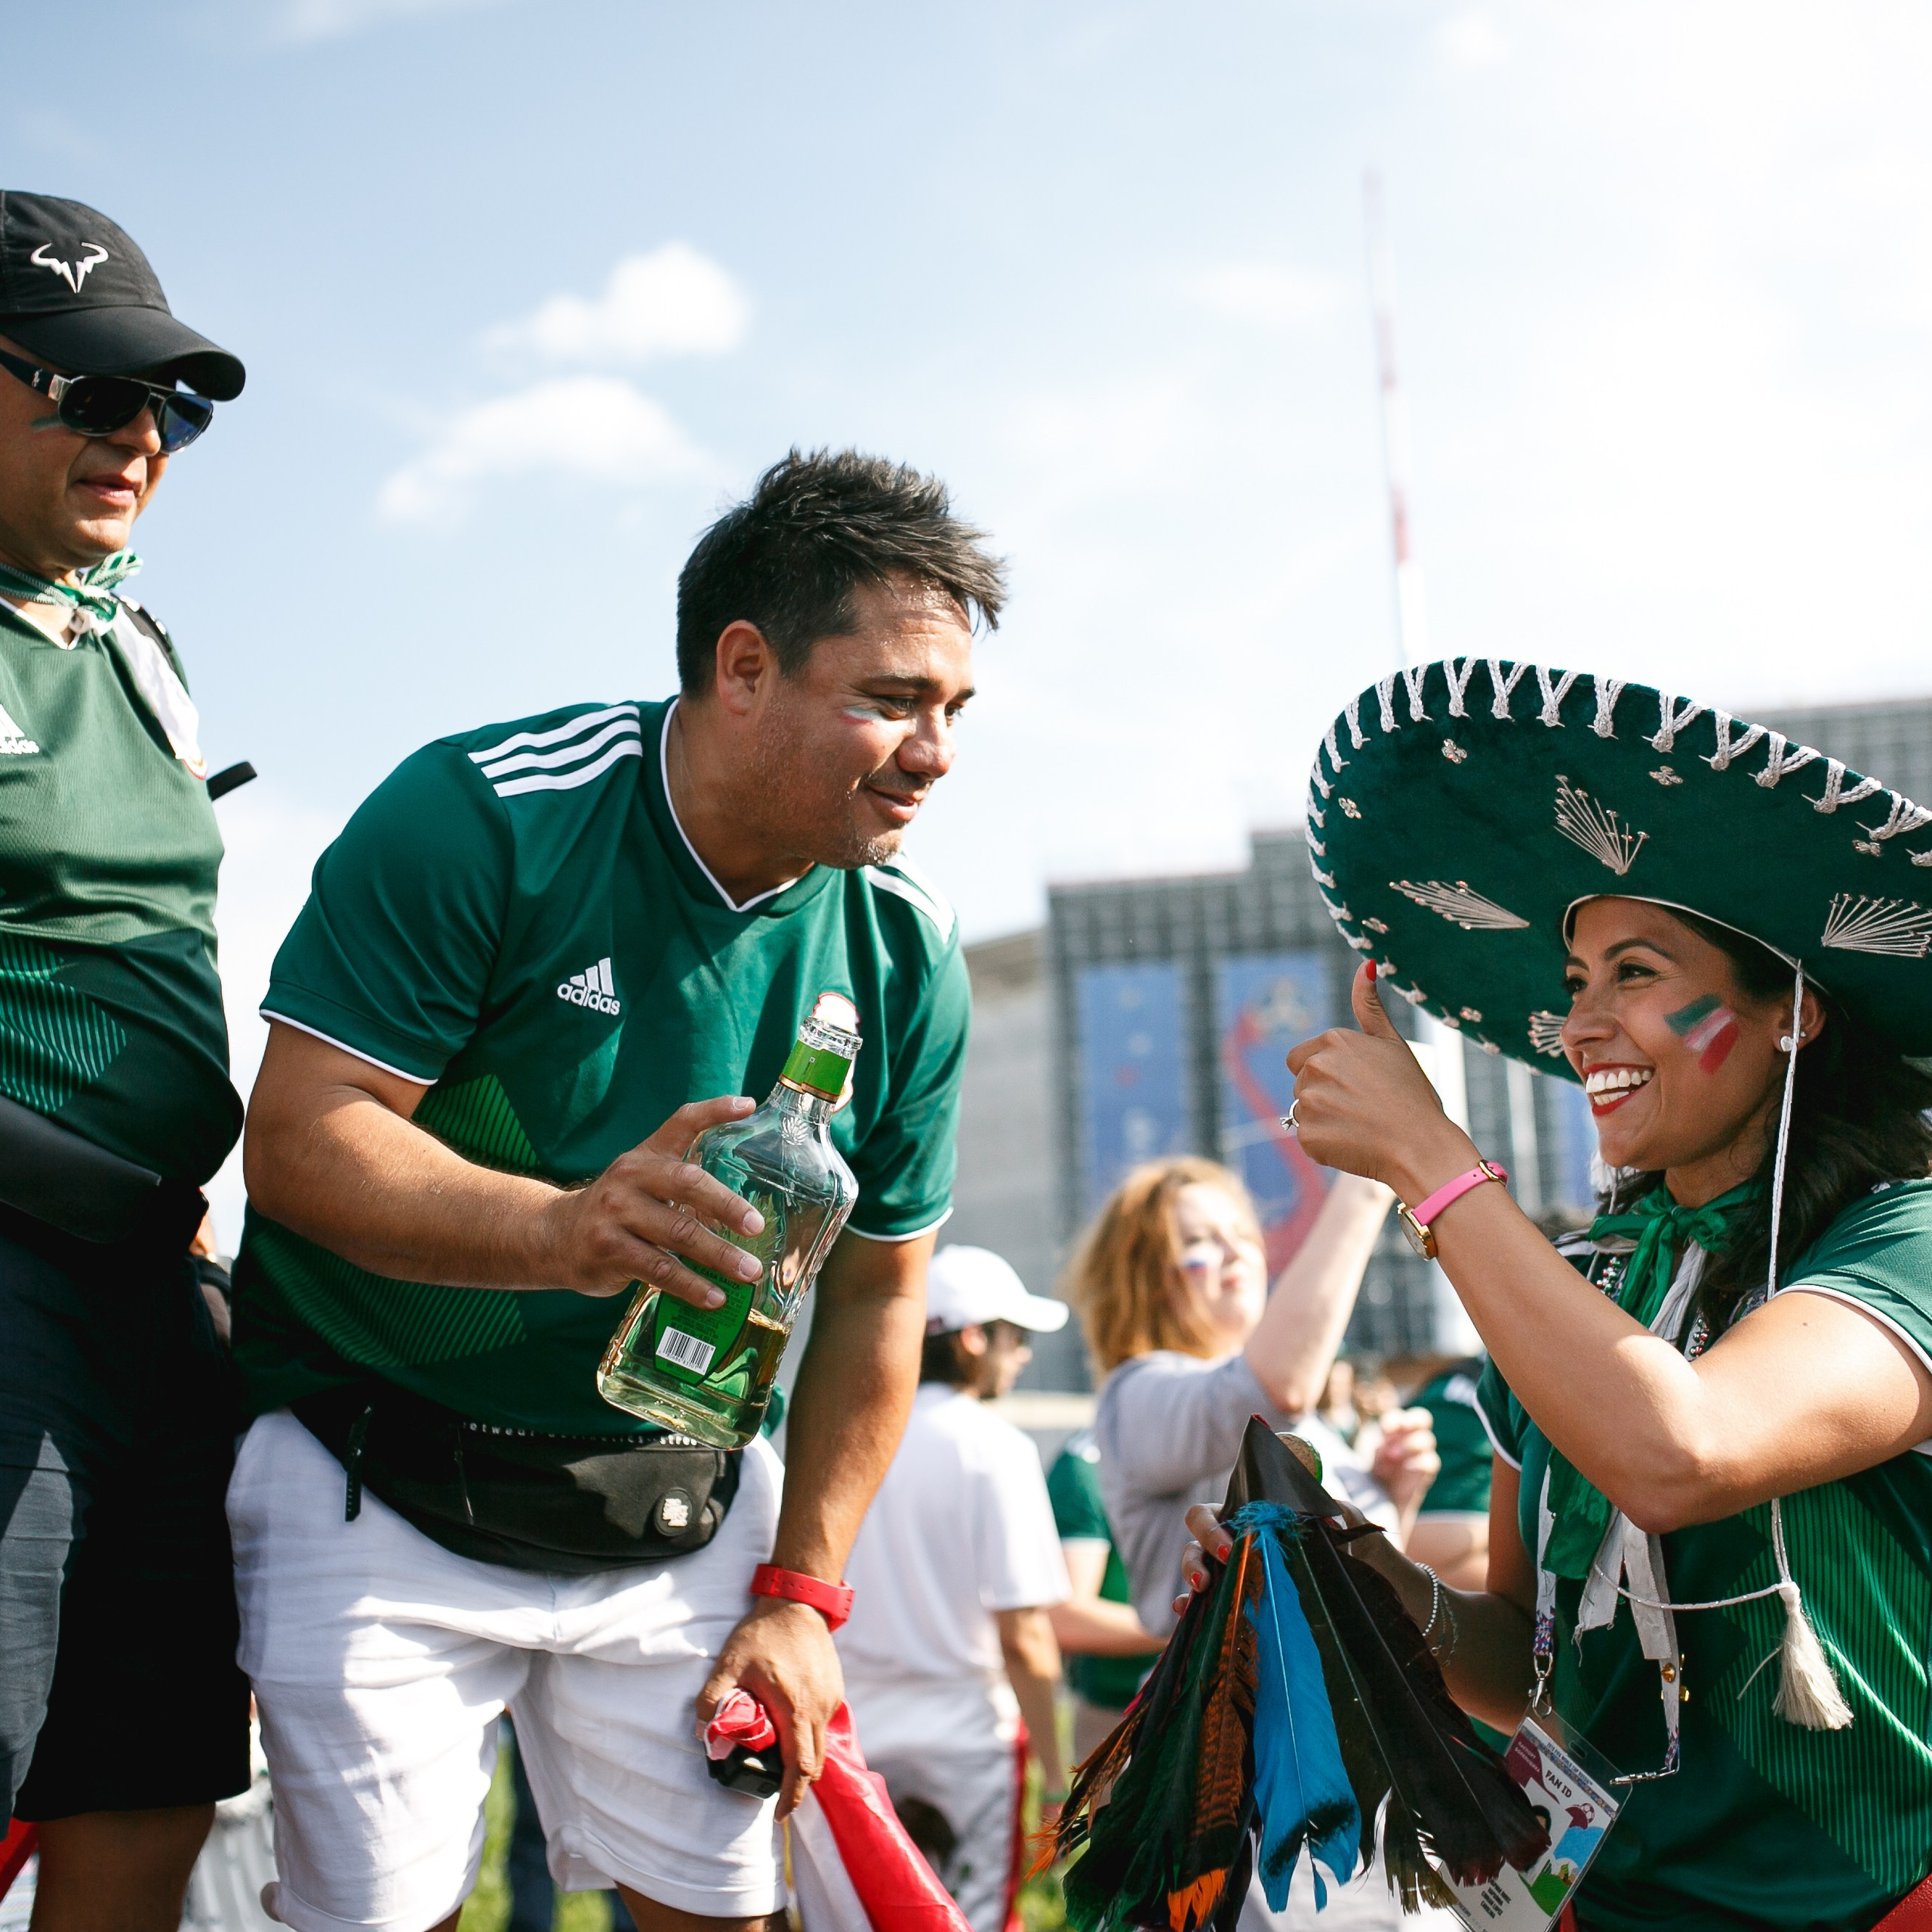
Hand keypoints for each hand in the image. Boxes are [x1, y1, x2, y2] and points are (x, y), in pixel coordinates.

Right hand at [534, 1096, 768, 1307]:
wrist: (554, 1237)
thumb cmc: (617, 1209)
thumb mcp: (642, 1181)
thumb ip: (683, 1182)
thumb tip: (744, 1211)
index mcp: (645, 1156)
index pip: (682, 1121)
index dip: (715, 1110)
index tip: (748, 1106)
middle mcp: (630, 1178)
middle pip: (687, 1182)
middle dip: (726, 1204)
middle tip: (756, 1225)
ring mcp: (616, 1214)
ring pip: (678, 1233)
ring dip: (719, 1255)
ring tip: (749, 1270)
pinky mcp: (610, 1251)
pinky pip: (660, 1269)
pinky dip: (691, 1285)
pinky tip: (715, 1297)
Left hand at [699, 1596, 844, 1817]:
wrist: (798, 1602)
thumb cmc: (763, 1633)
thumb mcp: (730, 1663)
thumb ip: (712, 1696)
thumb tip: (701, 1730)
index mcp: (795, 1709)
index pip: (800, 1766)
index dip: (792, 1795)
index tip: (780, 1816)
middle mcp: (819, 1708)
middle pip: (815, 1763)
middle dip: (798, 1785)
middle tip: (778, 1795)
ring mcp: (830, 1699)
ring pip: (821, 1744)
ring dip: (804, 1759)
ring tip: (780, 1760)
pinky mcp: (835, 1689)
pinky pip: (823, 1724)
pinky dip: (809, 1736)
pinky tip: (790, 1726)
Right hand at [1170, 1492, 1385, 1614]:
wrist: (1350, 1565)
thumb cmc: (1334, 1535)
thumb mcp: (1336, 1522)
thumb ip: (1331, 1515)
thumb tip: (1329, 1525)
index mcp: (1241, 1517)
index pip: (1206, 1515)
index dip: (1210, 1530)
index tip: (1231, 1548)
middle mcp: (1226, 1542)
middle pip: (1193, 1542)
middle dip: (1196, 1558)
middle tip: (1209, 1579)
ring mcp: (1225, 1572)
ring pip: (1193, 1570)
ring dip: (1190, 1581)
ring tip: (1196, 1597)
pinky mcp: (1230, 1599)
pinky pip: (1200, 1604)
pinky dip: (1189, 1608)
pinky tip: (1187, 1616)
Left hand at [1285, 964, 1474, 1199]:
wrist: (1422, 1146)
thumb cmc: (1412, 1096)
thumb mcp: (1393, 1044)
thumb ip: (1370, 1006)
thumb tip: (1366, 963)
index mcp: (1334, 1041)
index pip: (1302, 1058)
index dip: (1328, 1073)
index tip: (1357, 1085)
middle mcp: (1316, 1066)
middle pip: (1301, 1083)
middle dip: (1324, 1094)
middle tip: (1362, 1107)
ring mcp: (1310, 1101)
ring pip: (1302, 1110)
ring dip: (1324, 1120)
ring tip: (1360, 1125)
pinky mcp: (1307, 1134)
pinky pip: (1307, 1138)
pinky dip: (1325, 1145)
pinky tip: (1353, 1143)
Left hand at [1371, 1408, 1440, 1515]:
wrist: (1387, 1501)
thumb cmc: (1379, 1474)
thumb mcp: (1375, 1461)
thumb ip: (1380, 1452)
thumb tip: (1383, 1448)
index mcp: (1399, 1431)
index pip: (1401, 1416)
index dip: (1395, 1418)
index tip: (1385, 1429)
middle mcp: (1413, 1438)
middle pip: (1422, 1418)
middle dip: (1411, 1420)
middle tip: (1401, 1427)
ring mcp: (1422, 1453)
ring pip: (1426, 1439)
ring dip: (1408, 1445)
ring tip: (1391, 1456)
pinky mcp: (1428, 1471)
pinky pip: (1431, 1461)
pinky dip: (1419, 1462)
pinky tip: (1407, 1467)